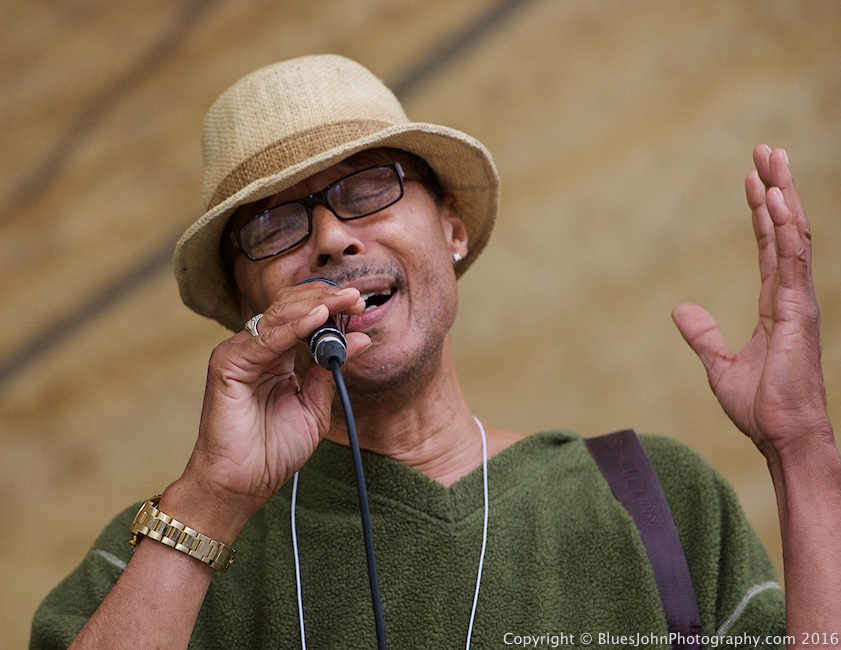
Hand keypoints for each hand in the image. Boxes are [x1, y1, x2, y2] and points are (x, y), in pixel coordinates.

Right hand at [177, 282, 370, 528]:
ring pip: (279, 315)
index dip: (331, 306)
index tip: (360, 305)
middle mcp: (256, 348)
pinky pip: (266, 339)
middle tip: (356, 298)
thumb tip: (361, 339)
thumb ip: (330, 370)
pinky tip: (318, 318)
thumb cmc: (272, 452)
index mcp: (275, 355)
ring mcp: (239, 352)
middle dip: (326, 298)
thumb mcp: (314, 406)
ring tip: (343, 302)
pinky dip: (294, 327)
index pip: (302, 315)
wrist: (242, 486)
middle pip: (290, 306)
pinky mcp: (227, 364)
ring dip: (315, 305)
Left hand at [672, 145, 832, 458]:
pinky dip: (785, 227)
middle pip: (783, 230)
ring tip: (772, 158)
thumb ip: (703, 335)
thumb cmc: (760, 407)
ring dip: (782, 195)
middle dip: (776, 188)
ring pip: (792, 235)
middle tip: (767, 150)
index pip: (767, 246)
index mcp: (774, 305)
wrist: (782, 437)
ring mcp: (798, 301)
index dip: (760, 212)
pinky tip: (778, 198)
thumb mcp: (720, 365)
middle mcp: (790, 295)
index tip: (753, 179)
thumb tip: (680, 308)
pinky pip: (792, 260)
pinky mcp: (798, 312)